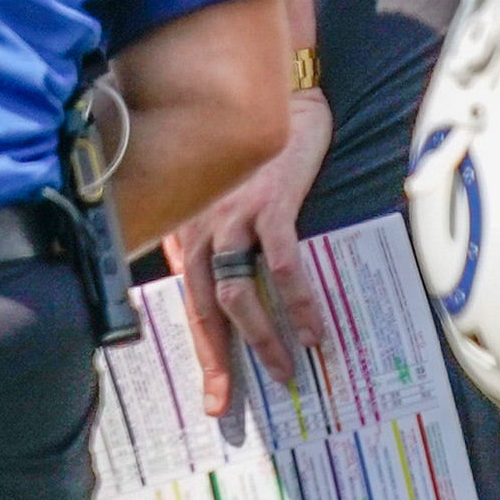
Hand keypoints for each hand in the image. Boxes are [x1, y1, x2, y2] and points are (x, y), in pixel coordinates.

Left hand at [162, 88, 331, 418]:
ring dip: (262, 337)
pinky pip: (282, 264)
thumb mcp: (221, 200)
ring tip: (286, 371)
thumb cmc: (253, 155)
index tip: (213, 395)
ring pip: (238, 292)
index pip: (188, 303)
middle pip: (203, 307)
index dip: (199, 351)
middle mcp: (199, 229)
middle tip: (229, 401)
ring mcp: (233, 218)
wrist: (277, 98)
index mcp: (186, 233)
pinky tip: (313, 329)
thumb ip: (214, 242)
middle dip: (217, 360)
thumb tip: (225, 290)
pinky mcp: (270, 205)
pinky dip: (297, 300)